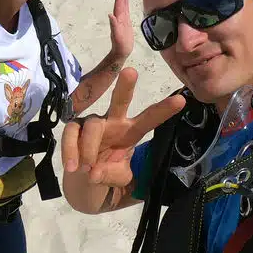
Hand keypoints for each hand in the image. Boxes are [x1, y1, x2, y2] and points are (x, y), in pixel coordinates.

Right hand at [62, 68, 184, 185]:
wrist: (83, 181)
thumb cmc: (107, 173)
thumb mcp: (118, 178)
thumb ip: (110, 175)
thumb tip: (94, 172)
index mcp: (131, 131)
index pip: (150, 119)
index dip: (164, 110)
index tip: (181, 100)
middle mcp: (113, 122)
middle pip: (120, 100)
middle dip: (126, 86)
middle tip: (130, 72)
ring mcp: (92, 123)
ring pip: (93, 126)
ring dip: (90, 148)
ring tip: (87, 169)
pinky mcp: (74, 128)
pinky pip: (71, 134)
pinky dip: (71, 150)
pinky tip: (72, 167)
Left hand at [108, 0, 133, 60]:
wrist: (121, 51)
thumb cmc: (119, 44)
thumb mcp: (116, 35)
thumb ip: (114, 25)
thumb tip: (110, 15)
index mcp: (118, 18)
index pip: (118, 4)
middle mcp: (119, 17)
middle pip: (120, 2)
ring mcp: (122, 19)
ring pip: (123, 6)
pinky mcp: (126, 23)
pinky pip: (126, 11)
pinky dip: (126, 5)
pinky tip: (127, 1)